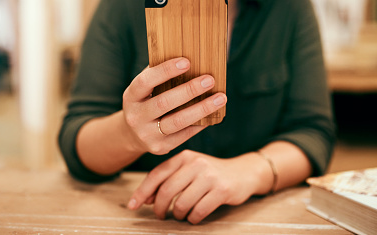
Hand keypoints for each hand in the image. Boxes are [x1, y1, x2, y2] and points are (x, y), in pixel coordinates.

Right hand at [122, 57, 226, 155]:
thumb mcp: (144, 90)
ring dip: (202, 109)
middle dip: (189, 90)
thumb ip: (159, 76)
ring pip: (178, 122)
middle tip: (209, 80)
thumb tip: (189, 59)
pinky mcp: (160, 147)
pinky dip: (200, 123)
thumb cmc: (146, 102)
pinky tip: (213, 114)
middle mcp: (136, 117)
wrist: (132, 135)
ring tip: (220, 97)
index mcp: (131, 96)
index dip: (165, 71)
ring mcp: (147, 135)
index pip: (146, 82)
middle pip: (164, 103)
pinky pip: (185, 134)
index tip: (186, 61)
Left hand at [127, 150, 262, 223]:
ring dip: (178, 215)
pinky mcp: (222, 190)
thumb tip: (146, 198)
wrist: (243, 172)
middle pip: (167, 191)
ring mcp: (209, 176)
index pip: (157, 174)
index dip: (142, 192)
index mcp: (184, 156)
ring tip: (181, 215)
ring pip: (182, 203)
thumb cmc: (210, 173)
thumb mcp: (189, 169)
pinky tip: (194, 216)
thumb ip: (169, 179)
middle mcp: (195, 164)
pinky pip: (198, 211)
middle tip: (160, 216)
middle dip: (160, 208)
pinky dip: (193, 218)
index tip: (133, 205)